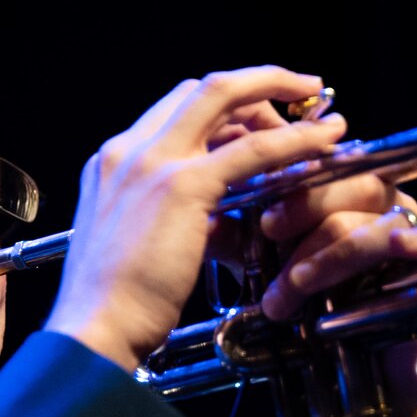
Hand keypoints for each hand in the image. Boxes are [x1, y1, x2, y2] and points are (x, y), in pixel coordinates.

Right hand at [45, 67, 345, 371]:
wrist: (93, 331)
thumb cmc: (114, 307)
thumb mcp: (135, 245)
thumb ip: (169, 218)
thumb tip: (216, 219)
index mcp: (112, 164)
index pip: (175, 109)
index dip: (225, 106)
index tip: (259, 115)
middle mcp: (128, 150)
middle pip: (201, 89)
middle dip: (256, 84)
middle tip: (299, 92)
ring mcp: (152, 161)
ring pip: (227, 98)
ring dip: (280, 96)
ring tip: (322, 114)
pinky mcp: (182, 185)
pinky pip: (252, 149)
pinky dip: (294, 139)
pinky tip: (323, 142)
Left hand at [257, 175, 416, 416]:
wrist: (360, 385)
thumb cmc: (318, 319)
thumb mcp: (272, 272)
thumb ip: (246, 242)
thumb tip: (204, 216)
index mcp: (348, 194)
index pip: (323, 165)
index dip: (288, 175)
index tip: (250, 196)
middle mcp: (387, 203)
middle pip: (351, 179)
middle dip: (304, 204)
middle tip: (267, 230)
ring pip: (373, 216)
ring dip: (326, 251)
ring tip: (288, 290)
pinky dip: (395, 247)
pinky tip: (373, 261)